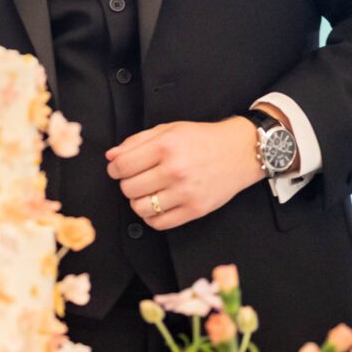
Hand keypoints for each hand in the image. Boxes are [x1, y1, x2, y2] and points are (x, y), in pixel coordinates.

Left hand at [106, 119, 260, 230]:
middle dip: (127, 183)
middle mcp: (175, 170)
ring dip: (137, 201)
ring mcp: (185, 192)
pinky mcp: (195, 210)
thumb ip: (137, 141)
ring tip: (147, 192)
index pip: (122, 166)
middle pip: (129, 188)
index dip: (115, 169)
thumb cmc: (203, 139)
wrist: (240, 152)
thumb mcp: (169, 129)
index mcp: (166, 146)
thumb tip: (111, 157)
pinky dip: (152, 217)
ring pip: (141, 208)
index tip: (118, 169)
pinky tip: (158, 205)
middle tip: (136, 178)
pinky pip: (160, 223)